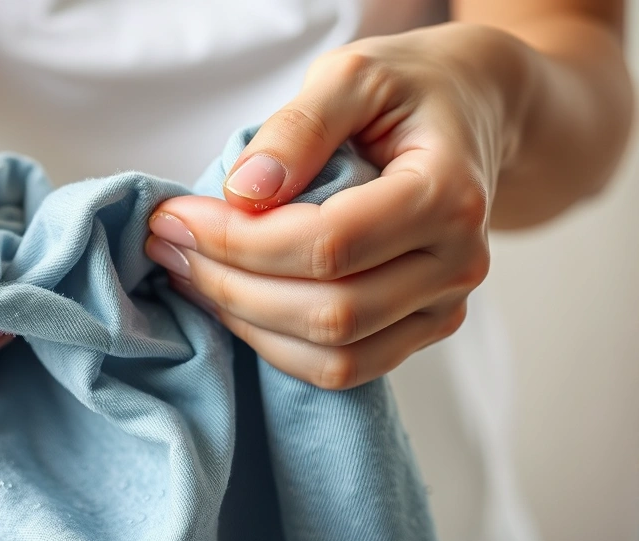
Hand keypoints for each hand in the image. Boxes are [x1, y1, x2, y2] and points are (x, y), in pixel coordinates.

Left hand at [146, 24, 515, 388]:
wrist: (470, 114)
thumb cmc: (407, 90)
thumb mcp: (352, 75)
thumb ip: (299, 127)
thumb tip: (243, 193)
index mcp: (447, 196)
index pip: (329, 245)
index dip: (238, 240)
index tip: (176, 215)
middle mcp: (457, 266)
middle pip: (329, 312)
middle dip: (229, 284)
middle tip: (167, 245)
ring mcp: (442, 308)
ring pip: (334, 357)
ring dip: (245, 323)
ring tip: (187, 273)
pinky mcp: (419, 330)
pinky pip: (341, 367)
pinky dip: (275, 344)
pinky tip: (230, 300)